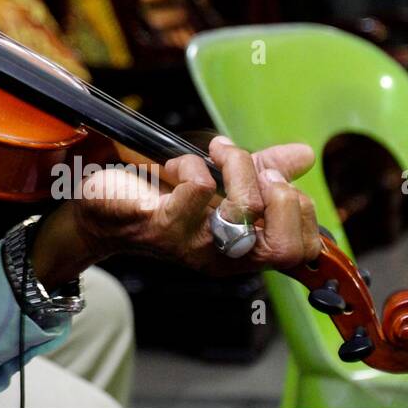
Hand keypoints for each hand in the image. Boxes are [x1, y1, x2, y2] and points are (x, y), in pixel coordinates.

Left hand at [46, 137, 320, 279]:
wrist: (102, 205)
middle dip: (277, 189)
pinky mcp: (164, 226)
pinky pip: (199, 188)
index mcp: (245, 249)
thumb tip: (304, 155)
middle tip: (249, 164)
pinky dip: (191, 163)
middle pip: (284, 245)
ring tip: (214, 152)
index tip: (273, 177)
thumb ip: (263, 169)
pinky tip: (175, 166)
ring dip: (234, 163)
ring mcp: (196, 245)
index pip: (301, 251)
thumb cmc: (160, 194)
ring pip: (245, 207)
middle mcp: (225, 256)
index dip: (301, 210)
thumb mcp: (220, 179)